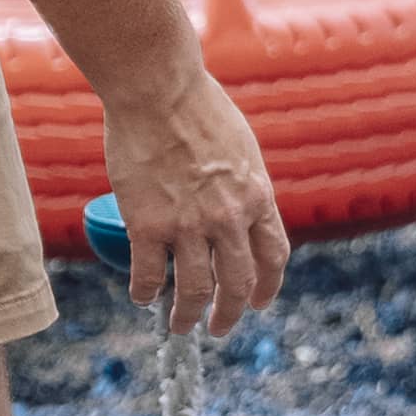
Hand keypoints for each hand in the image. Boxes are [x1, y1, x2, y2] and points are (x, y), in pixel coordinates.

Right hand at [99, 57, 288, 336]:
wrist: (158, 89)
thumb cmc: (197, 106)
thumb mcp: (241, 147)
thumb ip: (242, 183)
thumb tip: (240, 203)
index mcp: (256, 197)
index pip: (273, 256)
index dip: (267, 286)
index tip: (258, 302)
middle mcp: (229, 218)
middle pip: (238, 283)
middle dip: (230, 313)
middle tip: (218, 327)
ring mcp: (188, 225)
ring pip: (194, 289)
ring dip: (187, 315)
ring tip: (180, 326)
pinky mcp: (148, 225)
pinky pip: (149, 274)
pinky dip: (146, 291)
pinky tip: (143, 296)